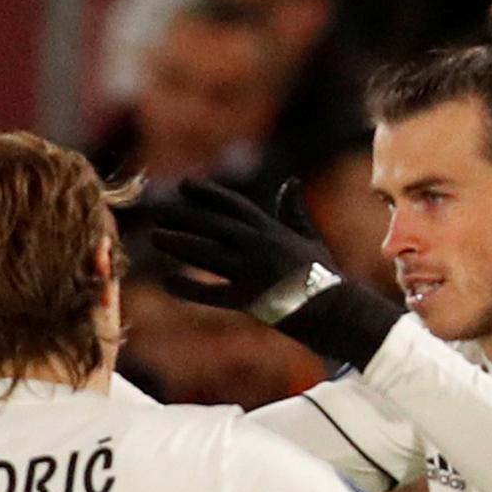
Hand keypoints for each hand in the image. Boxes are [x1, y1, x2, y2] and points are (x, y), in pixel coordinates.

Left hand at [152, 178, 405, 368]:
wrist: (335, 309)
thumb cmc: (325, 276)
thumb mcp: (311, 237)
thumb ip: (294, 211)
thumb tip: (291, 182)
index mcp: (271, 230)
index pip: (233, 205)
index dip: (208, 194)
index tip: (185, 186)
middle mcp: (258, 245)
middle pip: (212, 226)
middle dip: (184, 216)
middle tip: (159, 211)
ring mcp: (251, 271)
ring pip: (207, 253)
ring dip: (179, 244)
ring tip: (155, 237)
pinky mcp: (248, 299)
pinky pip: (211, 293)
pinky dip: (189, 288)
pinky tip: (168, 282)